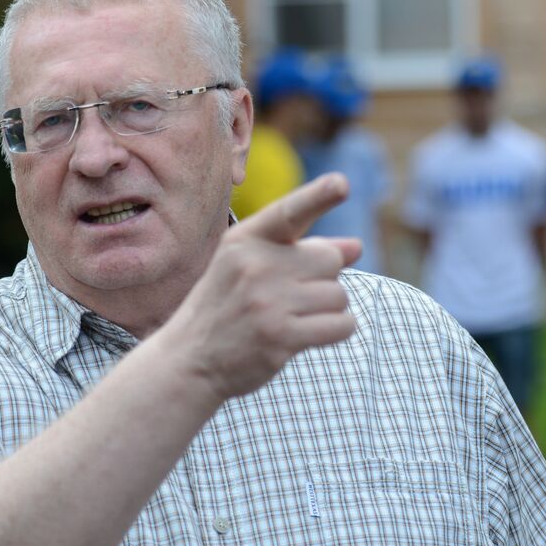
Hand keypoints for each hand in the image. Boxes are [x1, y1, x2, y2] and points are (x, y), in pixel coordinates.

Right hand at [168, 174, 361, 400]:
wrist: (189, 360)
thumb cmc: (227, 307)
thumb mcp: (251, 268)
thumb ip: (302, 252)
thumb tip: (357, 247)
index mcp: (245, 240)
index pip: (289, 212)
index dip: (319, 196)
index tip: (343, 184)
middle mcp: (255, 266)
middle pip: (330, 261)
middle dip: (323, 279)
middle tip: (292, 297)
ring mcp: (267, 302)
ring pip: (339, 295)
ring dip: (328, 309)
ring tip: (294, 318)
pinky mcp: (281, 337)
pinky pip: (341, 325)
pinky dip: (337, 330)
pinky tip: (309, 334)